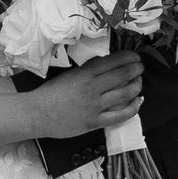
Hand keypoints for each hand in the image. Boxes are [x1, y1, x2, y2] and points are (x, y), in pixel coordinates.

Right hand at [29, 52, 144, 137]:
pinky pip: (119, 116)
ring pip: (124, 94)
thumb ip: (87, 71)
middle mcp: (92, 89)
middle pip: (121, 76)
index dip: (127, 57)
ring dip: (136, 86)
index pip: (111, 61)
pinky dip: (132, 108)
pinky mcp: (95, 122)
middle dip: (135, 69)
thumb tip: (106, 64)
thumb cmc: (51, 93)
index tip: (134, 56)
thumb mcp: (69, 75)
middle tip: (140, 67)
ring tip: (139, 82)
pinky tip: (137, 102)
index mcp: (84, 74)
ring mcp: (94, 107)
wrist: (37, 114)